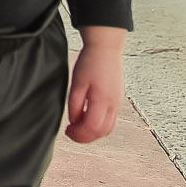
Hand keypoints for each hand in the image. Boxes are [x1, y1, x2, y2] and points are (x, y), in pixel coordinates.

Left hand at [65, 26, 124, 143]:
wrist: (105, 49)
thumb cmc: (89, 63)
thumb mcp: (77, 83)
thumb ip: (75, 104)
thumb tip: (74, 122)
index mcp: (102, 99)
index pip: (92, 127)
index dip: (79, 134)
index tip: (67, 130)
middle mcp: (113, 104)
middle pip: (101, 132)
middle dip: (85, 137)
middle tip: (71, 132)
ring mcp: (118, 103)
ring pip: (108, 129)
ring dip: (93, 133)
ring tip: (78, 127)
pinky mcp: (118, 100)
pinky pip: (111, 121)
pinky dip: (99, 126)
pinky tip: (88, 120)